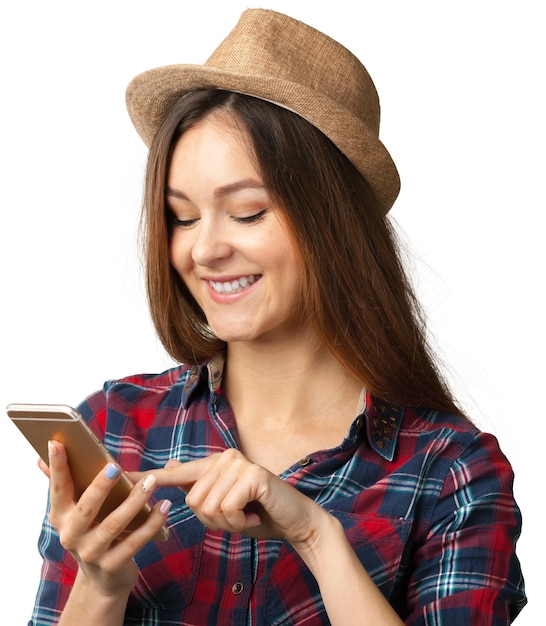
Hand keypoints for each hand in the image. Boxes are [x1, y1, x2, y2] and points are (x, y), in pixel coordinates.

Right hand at [43, 440, 170, 596]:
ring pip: (114, 524)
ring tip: (152, 482)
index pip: (58, 488)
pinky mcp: (112, 565)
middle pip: (87, 507)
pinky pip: (135, 542)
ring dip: (135, 501)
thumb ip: (67, 485)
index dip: (57, 466)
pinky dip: (151, 523)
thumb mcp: (77, 512)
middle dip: (101, 486)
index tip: (58, 443)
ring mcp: (91, 553)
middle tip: (117, 466)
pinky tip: (164, 507)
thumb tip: (43, 458)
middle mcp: (71, 535)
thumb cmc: (93, 531)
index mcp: (60, 516)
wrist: (103, 580)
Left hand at [152, 448, 328, 545]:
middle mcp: (225, 457)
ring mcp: (239, 463)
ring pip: (208, 506)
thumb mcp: (223, 506)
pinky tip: (255, 512)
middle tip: (238, 514)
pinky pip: (227, 508)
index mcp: (215, 463)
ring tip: (247, 512)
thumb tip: (169, 466)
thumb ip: (198, 488)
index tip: (123, 476)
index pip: (178, 472)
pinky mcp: (253, 474)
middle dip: (213, 519)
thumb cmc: (257, 513)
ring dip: (228, 521)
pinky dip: (240, 521)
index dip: (151, 477)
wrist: (294, 521)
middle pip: (192, 500)